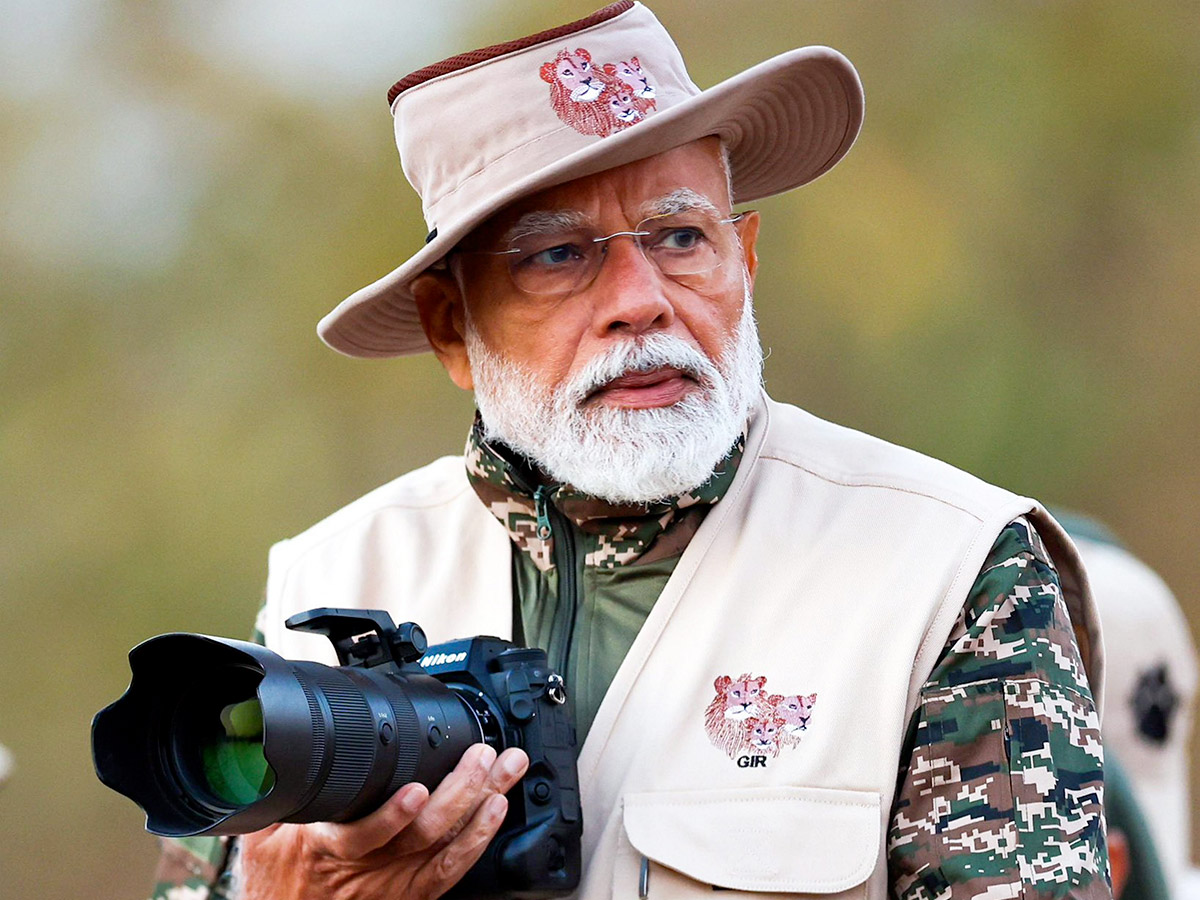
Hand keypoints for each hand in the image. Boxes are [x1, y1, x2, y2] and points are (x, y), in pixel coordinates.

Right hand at [238, 743, 529, 899]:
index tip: (416, 789)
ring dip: (481, 806)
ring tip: (504, 772)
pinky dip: (477, 841)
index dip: (392, 815)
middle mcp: (367, 870)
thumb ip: (274, 796)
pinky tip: (496, 811)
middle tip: (481, 756)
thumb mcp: (261, 835)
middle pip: (421, 835)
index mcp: (326, 848)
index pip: (361, 835)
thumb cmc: (275, 882)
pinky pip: (451, 872)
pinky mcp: (411, 896)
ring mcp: (394, 885)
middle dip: (458, 791)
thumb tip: (264, 754)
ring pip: (445, 848)